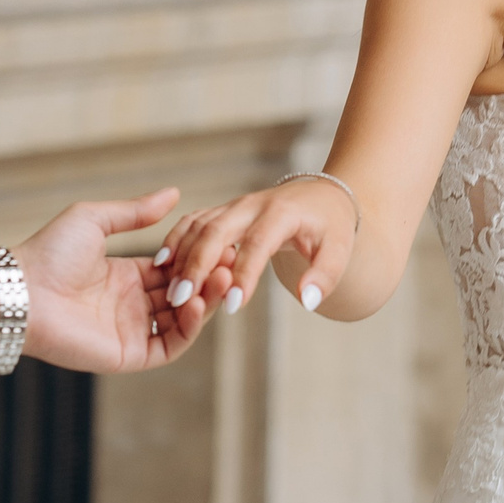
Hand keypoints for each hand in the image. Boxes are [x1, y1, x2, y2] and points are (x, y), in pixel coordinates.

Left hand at [14, 187, 226, 371]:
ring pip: (183, 321)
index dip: (197, 258)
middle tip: (230, 261)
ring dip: (205, 302)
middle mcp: (132, 305)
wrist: (22, 291)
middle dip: (208, 279)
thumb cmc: (49, 253)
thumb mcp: (95, 221)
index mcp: (125, 275)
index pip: (174, 269)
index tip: (220, 242)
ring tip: (220, 279)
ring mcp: (131, 330)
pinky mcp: (127, 354)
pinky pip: (169, 346)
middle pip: (184, 294)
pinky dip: (188, 329)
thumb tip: (174, 193)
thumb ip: (135, 213)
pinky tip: (196, 303)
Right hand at [157, 177, 356, 318]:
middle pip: (217, 230)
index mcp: (281, 213)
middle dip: (197, 265)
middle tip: (182, 300)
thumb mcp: (340, 250)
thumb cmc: (331, 226)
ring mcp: (235, 205)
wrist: (321, 196)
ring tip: (170, 291)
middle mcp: (253, 205)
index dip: (244, 274)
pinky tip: (164, 265)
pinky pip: (194, 221)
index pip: (258, 243)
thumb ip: (326, 275)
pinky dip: (176, 239)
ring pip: (199, 224)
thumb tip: (308, 300)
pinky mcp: (224, 210)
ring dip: (182, 255)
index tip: (233, 306)